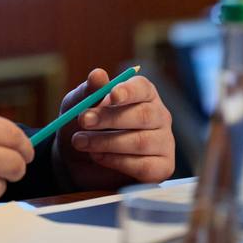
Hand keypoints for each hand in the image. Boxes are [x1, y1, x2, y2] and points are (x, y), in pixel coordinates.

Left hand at [55, 68, 173, 189]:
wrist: (78, 161)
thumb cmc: (84, 126)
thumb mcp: (78, 105)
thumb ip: (88, 92)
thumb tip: (97, 74)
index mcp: (142, 93)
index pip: (142, 88)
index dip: (128, 91)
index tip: (111, 95)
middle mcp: (158, 115)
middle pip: (143, 115)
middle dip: (109, 118)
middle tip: (83, 121)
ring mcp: (164, 142)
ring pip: (141, 141)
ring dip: (106, 142)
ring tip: (81, 142)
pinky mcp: (162, 167)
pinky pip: (144, 166)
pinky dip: (117, 162)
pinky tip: (98, 157)